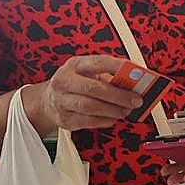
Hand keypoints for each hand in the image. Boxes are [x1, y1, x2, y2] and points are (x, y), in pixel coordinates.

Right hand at [27, 55, 141, 132]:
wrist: (47, 101)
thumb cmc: (74, 84)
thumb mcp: (88, 73)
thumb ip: (110, 75)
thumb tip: (134, 82)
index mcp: (74, 65)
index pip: (99, 63)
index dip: (119, 68)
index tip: (137, 74)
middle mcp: (64, 81)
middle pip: (94, 88)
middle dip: (119, 95)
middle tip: (135, 100)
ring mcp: (61, 101)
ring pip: (91, 107)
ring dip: (114, 110)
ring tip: (126, 110)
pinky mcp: (64, 120)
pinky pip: (89, 121)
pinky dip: (106, 120)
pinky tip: (114, 117)